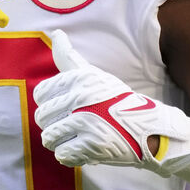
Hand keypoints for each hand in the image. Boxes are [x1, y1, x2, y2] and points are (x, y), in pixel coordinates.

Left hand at [33, 30, 189, 175]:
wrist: (149, 129)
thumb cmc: (115, 101)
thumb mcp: (94, 75)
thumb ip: (69, 58)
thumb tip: (56, 33)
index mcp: (79, 78)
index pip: (40, 94)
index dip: (50, 104)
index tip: (66, 108)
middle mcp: (81, 97)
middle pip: (42, 117)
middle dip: (55, 125)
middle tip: (74, 125)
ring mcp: (86, 122)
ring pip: (48, 137)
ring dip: (62, 142)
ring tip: (79, 137)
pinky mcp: (92, 145)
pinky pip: (61, 154)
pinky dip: (70, 156)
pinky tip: (85, 149)